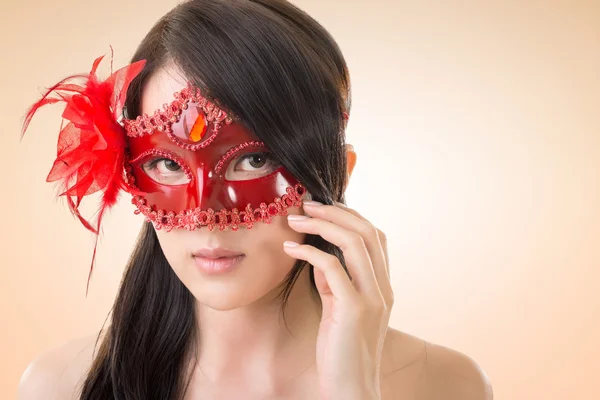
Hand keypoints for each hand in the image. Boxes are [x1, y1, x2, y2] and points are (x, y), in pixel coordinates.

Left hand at [283, 200, 393, 399]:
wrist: (351, 389)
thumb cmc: (341, 351)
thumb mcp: (339, 309)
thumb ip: (335, 282)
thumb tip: (319, 256)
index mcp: (383, 286)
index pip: (375, 236)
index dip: (350, 215)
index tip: (322, 208)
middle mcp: (383, 288)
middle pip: (367, 232)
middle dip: (336, 212)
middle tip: (306, 204)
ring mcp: (373, 298)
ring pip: (355, 243)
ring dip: (323, 224)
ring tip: (295, 219)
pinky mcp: (354, 310)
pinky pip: (332, 268)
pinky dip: (309, 252)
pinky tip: (290, 248)